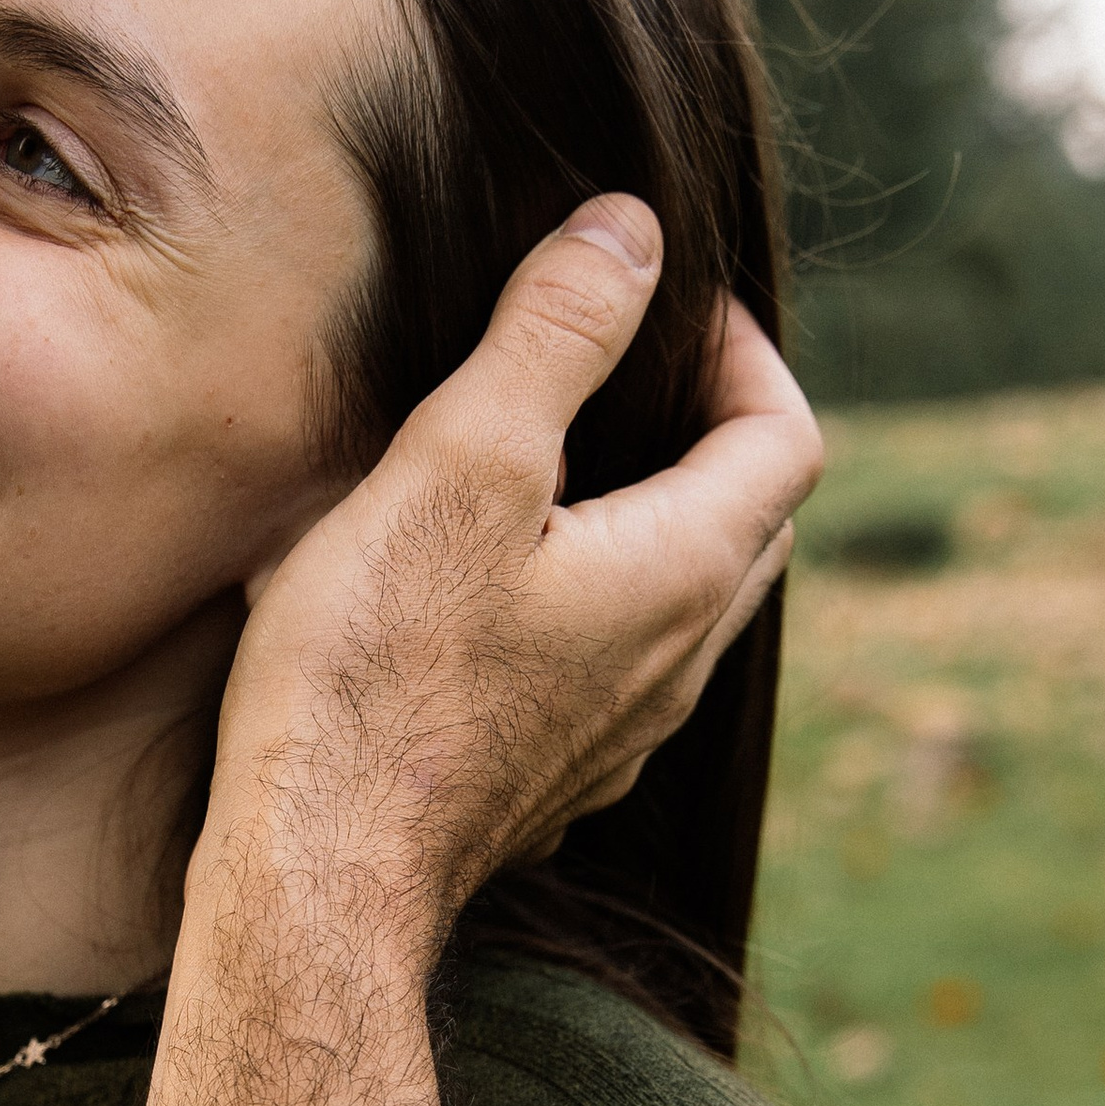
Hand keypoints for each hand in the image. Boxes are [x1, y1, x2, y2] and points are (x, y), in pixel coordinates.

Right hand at [203, 196, 821, 954]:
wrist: (318, 875)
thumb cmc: (375, 671)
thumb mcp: (463, 462)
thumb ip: (556, 335)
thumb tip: (633, 231)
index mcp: (684, 572)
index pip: (786, 438)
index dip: (744, 351)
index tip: (665, 301)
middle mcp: (677, 665)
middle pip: (749, 522)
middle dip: (707, 429)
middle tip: (624, 366)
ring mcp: (619, 738)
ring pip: (680, 605)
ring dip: (647, 519)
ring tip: (550, 464)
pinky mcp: (549, 785)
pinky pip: (607, 673)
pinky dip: (586, 602)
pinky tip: (489, 594)